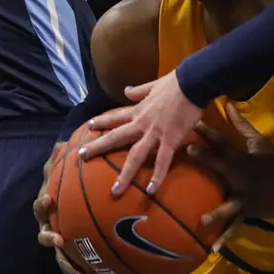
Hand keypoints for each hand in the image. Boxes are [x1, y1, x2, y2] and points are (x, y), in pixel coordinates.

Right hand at [33, 142, 90, 273]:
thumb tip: (62, 143)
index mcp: (47, 207)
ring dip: (71, 267)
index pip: (40, 205)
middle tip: (58, 239)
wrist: (70, 200)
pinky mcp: (72, 253)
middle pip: (44, 235)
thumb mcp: (63, 170)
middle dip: (50, 239)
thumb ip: (61, 159)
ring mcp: (59, 241)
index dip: (42, 203)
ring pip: (61, 257)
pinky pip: (79, 265)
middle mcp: (49, 226)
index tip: (49, 198)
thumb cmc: (65, 183)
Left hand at [79, 72, 205, 194]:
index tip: (89, 126)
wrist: (192, 83)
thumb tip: (126, 91)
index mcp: (138, 110)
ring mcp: (155, 133)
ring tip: (115, 191)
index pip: (116, 117)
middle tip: (81, 155)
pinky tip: (151, 190)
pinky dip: (157, 176)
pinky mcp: (170, 140)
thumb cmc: (175, 83)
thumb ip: (139, 91)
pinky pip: (162, 161)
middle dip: (98, 147)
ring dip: (125, 175)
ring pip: (136, 156)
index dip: (102, 121)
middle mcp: (142, 124)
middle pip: (116, 137)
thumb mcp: (153, 85)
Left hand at [188, 102, 273, 227]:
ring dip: (214, 213)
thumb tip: (228, 105)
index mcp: (244, 159)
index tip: (193, 125)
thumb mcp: (261, 142)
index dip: (209, 133)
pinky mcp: (248, 212)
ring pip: (227, 205)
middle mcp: (242, 178)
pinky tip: (212, 250)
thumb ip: (242, 125)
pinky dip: (225, 238)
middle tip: (187, 151)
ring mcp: (245, 198)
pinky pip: (235, 227)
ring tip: (200, 219)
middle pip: (220, 166)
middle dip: (204, 159)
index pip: (224, 143)